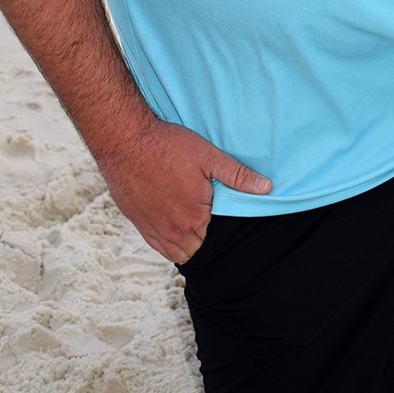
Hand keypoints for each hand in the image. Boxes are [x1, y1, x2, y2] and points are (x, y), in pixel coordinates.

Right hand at [97, 116, 271, 263]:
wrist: (127, 142)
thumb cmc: (169, 146)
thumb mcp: (209, 157)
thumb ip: (237, 176)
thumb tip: (267, 187)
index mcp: (195, 217)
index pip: (212, 240)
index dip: (215, 227)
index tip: (214, 211)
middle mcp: (173, 229)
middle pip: (194, 248)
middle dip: (201, 237)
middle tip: (203, 217)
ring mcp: (152, 227)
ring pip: (173, 251)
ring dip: (183, 243)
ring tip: (189, 223)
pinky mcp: (137, 221)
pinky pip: (154, 244)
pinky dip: (164, 241)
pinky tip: (169, 226)